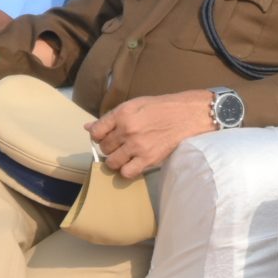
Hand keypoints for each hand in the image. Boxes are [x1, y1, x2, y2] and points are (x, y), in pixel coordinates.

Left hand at [86, 91, 215, 177]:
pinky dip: (127, 171)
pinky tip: (133, 163)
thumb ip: (112, 117)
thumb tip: (88, 128)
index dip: (98, 135)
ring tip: (125, 155)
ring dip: (116, 161)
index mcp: (123, 113)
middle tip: (119, 145)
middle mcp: (128, 130)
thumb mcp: (135, 105)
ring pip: (112, 162)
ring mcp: (138, 146)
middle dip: (109, 147)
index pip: (96, 131)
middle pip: (104, 147)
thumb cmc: (163, 108)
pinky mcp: (148, 159)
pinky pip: (127, 173)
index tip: (105, 136)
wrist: (188, 115)